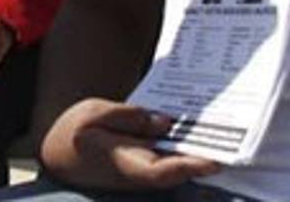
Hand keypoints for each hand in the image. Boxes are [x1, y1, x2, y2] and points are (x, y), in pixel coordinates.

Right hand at [40, 98, 220, 191]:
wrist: (58, 153)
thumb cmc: (74, 133)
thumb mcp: (94, 114)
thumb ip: (128, 118)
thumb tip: (164, 122)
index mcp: (124, 163)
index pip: (165, 171)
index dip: (192, 165)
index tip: (216, 158)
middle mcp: (139, 175)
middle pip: (179, 171)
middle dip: (205, 156)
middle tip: (232, 137)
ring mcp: (142, 174)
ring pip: (177, 167)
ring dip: (197, 151)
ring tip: (221, 130)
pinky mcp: (144, 167)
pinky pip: (169, 160)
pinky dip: (183, 147)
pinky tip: (195, 129)